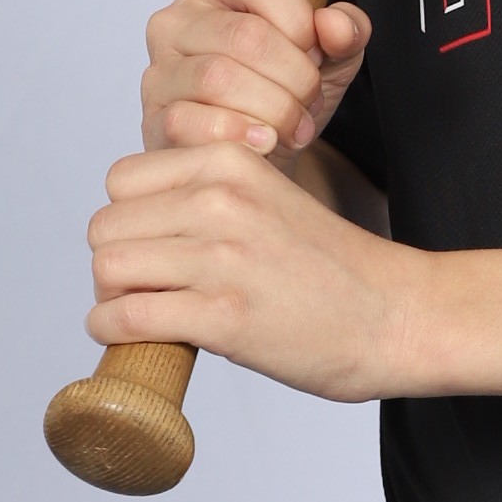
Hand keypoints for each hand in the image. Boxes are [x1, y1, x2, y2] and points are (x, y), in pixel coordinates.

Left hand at [87, 132, 417, 401]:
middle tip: (145, 291)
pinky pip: (126, 318)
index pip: (122, 180)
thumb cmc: (333, 267)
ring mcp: (221, 257)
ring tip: (144, 315)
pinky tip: (138, 340)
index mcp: (230, 160)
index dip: (127, 220)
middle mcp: (220, 200)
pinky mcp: (223, 316)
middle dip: (115, 263)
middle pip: (105, 227)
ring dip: (112, 299)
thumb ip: (206, 197)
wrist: (395, 315)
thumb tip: (131, 230)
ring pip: (108, 268)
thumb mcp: (268, 198)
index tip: (150, 250)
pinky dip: (114, 334)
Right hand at [139, 0, 370, 157]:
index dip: (301, 19)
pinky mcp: (156, 120)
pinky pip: (198, 123)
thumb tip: (335, 25)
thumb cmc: (283, 93)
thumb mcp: (329, 55)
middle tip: (310, 100)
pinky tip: (265, 143)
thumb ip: (346, 30)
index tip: (314, 50)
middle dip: (295, 76)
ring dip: (274, 111)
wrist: (260, 154)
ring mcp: (160, 70)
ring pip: (220, 79)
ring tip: (294, 126)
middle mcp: (175, 20)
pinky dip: (243, 137)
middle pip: (245, 35)